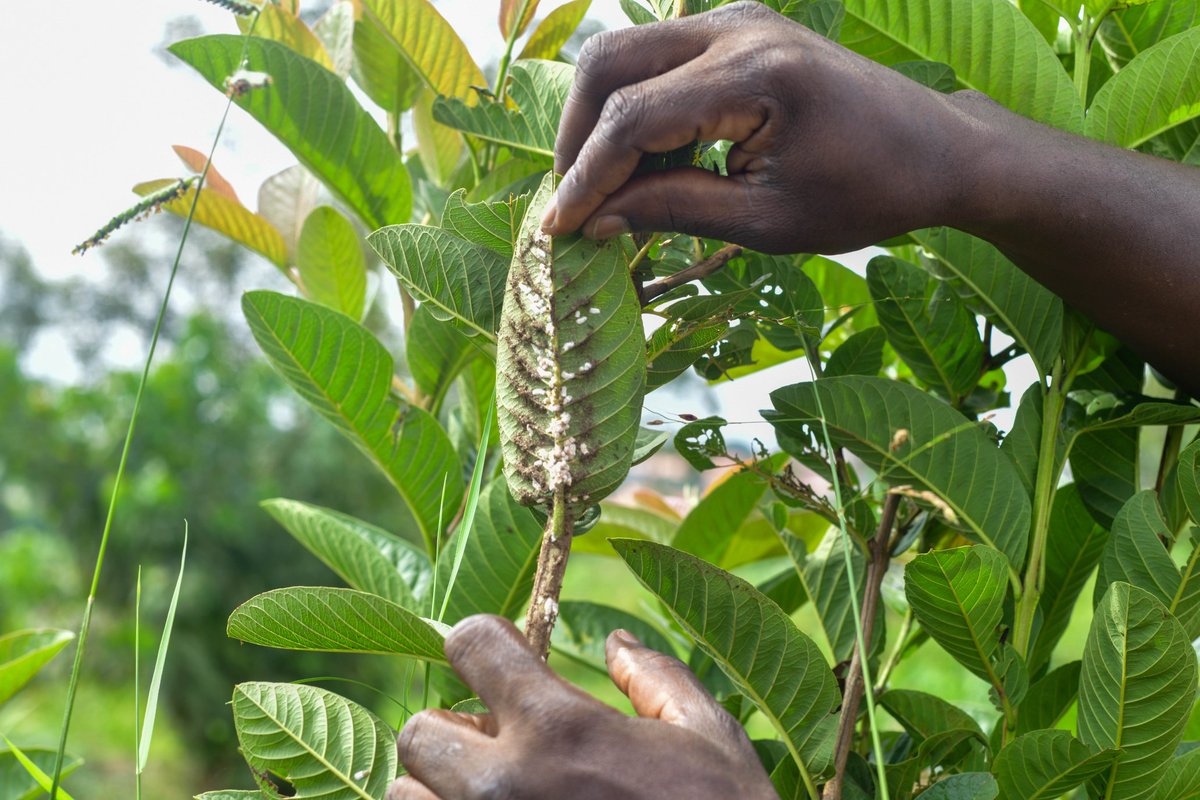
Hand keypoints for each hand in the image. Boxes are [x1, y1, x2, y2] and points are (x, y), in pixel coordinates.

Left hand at [386, 615, 776, 799]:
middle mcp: (505, 783)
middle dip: (454, 729)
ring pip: (407, 796)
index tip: (505, 661)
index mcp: (558, 725)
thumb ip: (655, 678)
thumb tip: (617, 643)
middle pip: (419, 729)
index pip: (471, 643)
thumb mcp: (707, 736)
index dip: (486, 642)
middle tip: (502, 745)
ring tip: (497, 794)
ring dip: (439, 789)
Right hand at [542, 1, 977, 253]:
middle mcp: (739, 27)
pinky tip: (643, 161)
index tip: (561, 228)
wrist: (937, 149)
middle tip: (574, 203)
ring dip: (599, 119)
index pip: (634, 118)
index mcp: (757, 75)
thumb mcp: (768, 222)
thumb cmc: (867, 194)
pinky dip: (634, 106)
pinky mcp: (739, 28)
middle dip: (577, 137)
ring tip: (604, 187)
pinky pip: (658, 57)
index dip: (586, 178)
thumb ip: (674, 211)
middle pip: (610, 62)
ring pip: (626, 52)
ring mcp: (738, 18)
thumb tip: (596, 220)